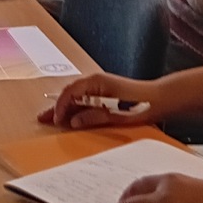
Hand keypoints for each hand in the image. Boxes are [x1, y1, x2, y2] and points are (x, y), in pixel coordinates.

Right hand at [40, 72, 160, 128]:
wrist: (160, 99)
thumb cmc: (141, 104)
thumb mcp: (116, 114)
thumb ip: (93, 116)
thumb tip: (72, 121)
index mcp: (97, 81)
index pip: (70, 91)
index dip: (60, 106)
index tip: (56, 120)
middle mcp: (96, 81)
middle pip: (70, 92)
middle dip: (56, 106)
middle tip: (43, 118)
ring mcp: (100, 86)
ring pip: (75, 95)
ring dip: (64, 107)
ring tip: (52, 118)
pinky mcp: (105, 93)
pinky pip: (84, 99)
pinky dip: (75, 107)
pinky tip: (70, 116)